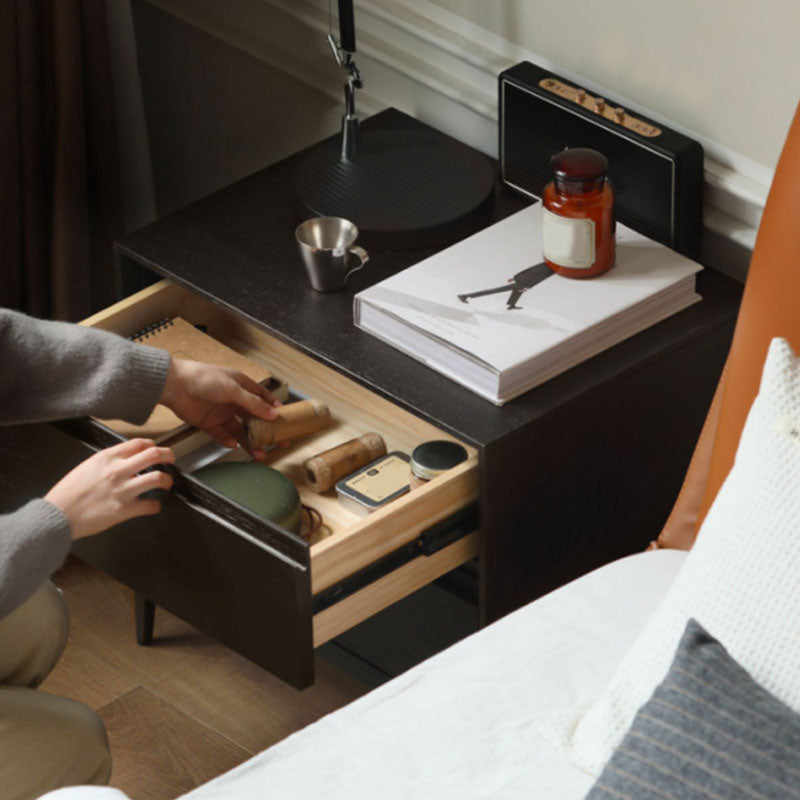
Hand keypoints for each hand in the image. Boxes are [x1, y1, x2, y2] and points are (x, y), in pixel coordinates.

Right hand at [45, 439, 174, 539]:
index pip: (139, 443)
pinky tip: (152, 506)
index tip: (156, 450)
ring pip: (158, 477)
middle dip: (168, 456)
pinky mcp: (125, 509)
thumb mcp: (87, 466)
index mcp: (107, 457)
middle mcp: (118, 470)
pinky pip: (151, 505)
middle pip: (154, 455)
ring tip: (166, 483)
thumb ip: (108, 461)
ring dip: (167, 480)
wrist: (58, 514)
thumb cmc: (68, 492)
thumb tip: (126, 460)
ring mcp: (123, 490)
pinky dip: (155, 506)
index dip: (152, 445)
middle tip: (171, 460)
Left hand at [159, 359, 279, 459]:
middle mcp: (233, 399)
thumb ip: (253, 403)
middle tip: (277, 441)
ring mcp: (221, 412)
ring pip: (240, 430)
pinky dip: (228, 441)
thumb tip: (272, 413)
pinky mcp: (209, 423)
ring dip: (249, 441)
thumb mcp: (232, 389)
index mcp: (241, 385)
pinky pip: (222, 435)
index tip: (284, 419)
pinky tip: (233, 445)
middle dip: (265, 430)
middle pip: (254, 417)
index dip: (273, 408)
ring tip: (259, 453)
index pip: (263, 397)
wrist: (173, 386)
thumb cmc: (202, 378)